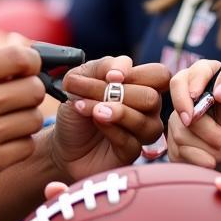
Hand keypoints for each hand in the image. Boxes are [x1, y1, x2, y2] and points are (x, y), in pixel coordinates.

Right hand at [0, 44, 44, 199]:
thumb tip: (20, 42)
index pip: (20, 57)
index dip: (32, 62)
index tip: (28, 69)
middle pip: (35, 89)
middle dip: (29, 92)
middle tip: (16, 98)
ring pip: (35, 118)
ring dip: (25, 119)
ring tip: (4, 121)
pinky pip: (27, 146)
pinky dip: (18, 143)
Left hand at [49, 56, 167, 181]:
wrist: (60, 139)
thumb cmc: (76, 105)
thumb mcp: (80, 78)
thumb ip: (101, 67)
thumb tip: (120, 71)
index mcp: (140, 85)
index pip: (160, 75)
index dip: (140, 74)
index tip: (111, 77)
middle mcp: (147, 109)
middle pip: (152, 98)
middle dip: (117, 93)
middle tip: (86, 92)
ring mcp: (140, 133)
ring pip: (146, 122)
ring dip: (115, 112)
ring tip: (90, 109)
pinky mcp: (130, 153)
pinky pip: (131, 142)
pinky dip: (110, 128)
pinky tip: (95, 121)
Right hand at [166, 59, 220, 168]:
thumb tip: (219, 91)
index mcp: (196, 78)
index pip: (182, 78)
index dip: (190, 87)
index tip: (199, 97)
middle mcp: (180, 98)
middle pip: (179, 107)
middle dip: (202, 126)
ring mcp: (174, 121)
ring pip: (181, 133)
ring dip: (209, 146)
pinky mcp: (172, 144)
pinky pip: (179, 152)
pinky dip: (200, 159)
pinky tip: (212, 159)